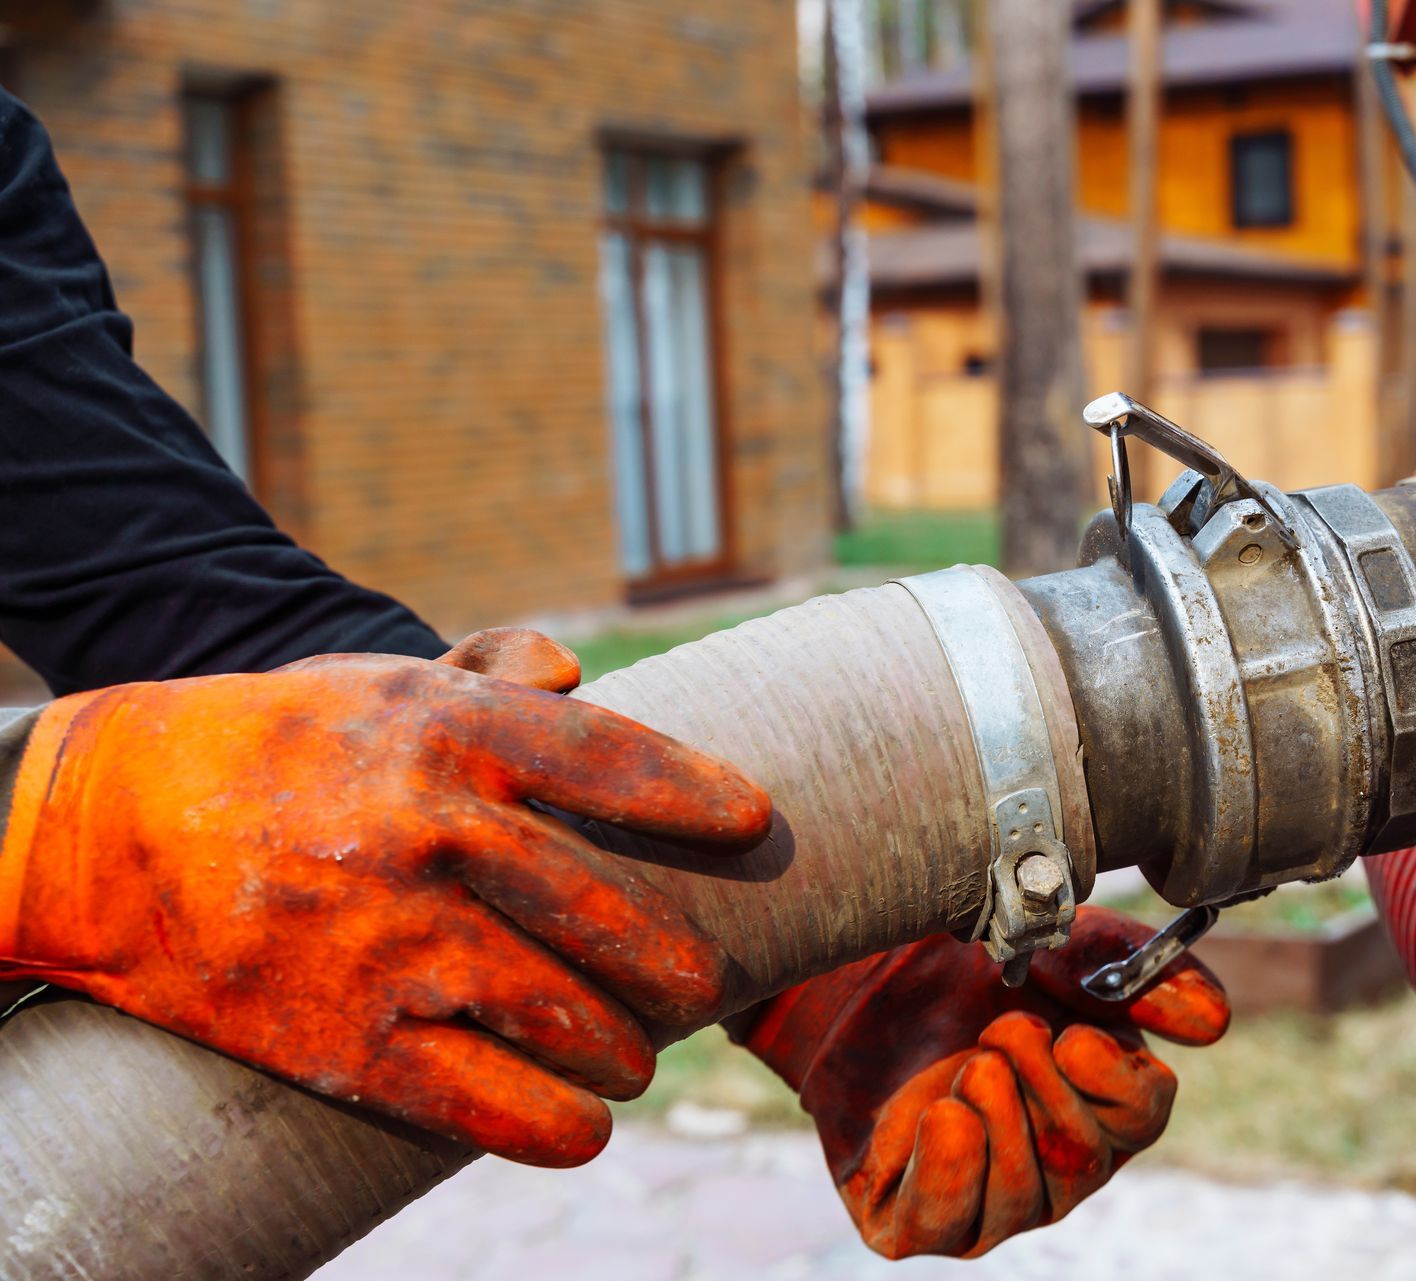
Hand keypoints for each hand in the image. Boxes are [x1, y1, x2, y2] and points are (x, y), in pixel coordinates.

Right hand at [0, 629, 769, 1165]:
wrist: (103, 826)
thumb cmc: (270, 744)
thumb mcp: (374, 682)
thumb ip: (484, 672)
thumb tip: (576, 672)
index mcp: (446, 732)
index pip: (607, 762)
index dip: (691, 796)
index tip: (756, 824)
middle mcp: (429, 832)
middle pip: (602, 912)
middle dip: (672, 962)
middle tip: (700, 984)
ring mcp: (387, 939)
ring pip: (558, 1014)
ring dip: (617, 1048)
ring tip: (633, 1056)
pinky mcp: (341, 1037)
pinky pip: (478, 1099)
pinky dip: (549, 1126)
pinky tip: (582, 1131)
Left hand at [743, 907, 1228, 1256]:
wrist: (862, 978)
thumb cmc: (972, 967)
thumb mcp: (1057, 943)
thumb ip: (1133, 966)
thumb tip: (1213, 1020)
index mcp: (1102, 1100)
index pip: (1141, 1114)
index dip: (1115, 1083)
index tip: (1075, 1036)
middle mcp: (1056, 1164)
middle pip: (1082, 1157)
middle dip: (1043, 1088)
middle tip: (1002, 1027)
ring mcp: (988, 1200)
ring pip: (1022, 1196)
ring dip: (998, 1119)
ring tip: (968, 1062)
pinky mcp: (915, 1218)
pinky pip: (946, 1221)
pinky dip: (949, 1170)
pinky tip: (942, 1115)